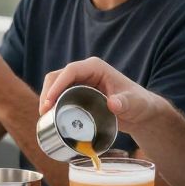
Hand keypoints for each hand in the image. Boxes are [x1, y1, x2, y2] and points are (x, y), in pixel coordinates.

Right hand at [39, 57, 165, 129]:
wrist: (140, 112)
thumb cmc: (140, 104)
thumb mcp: (134, 104)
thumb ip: (125, 103)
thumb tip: (112, 104)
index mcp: (95, 67)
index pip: (70, 71)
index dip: (57, 84)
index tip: (49, 101)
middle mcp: (85, 72)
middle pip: (57, 77)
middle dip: (47, 92)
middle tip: (44, 112)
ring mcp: (80, 82)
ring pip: (55, 85)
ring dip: (46, 99)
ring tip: (44, 117)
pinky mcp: (77, 93)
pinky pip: (59, 95)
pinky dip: (52, 104)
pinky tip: (49, 118)